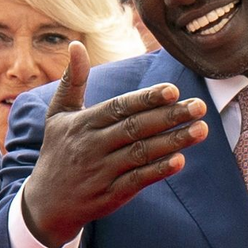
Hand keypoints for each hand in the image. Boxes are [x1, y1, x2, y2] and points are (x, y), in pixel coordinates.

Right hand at [20, 41, 208, 247]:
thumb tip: (75, 45)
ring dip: (172, 142)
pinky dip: (158, 171)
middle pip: (135, 129)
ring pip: (141, 154)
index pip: (119, 108)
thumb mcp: (58, 115)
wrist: (46, 203)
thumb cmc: (57, 152)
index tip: (173, 90)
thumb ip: (72, 81)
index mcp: (83, 124)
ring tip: (201, 130)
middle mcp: (92, 147)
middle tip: (198, 106)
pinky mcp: (110, 195)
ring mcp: (101, 172)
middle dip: (169, 117)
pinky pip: (137, 181)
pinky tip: (180, 161)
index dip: (146, 99)